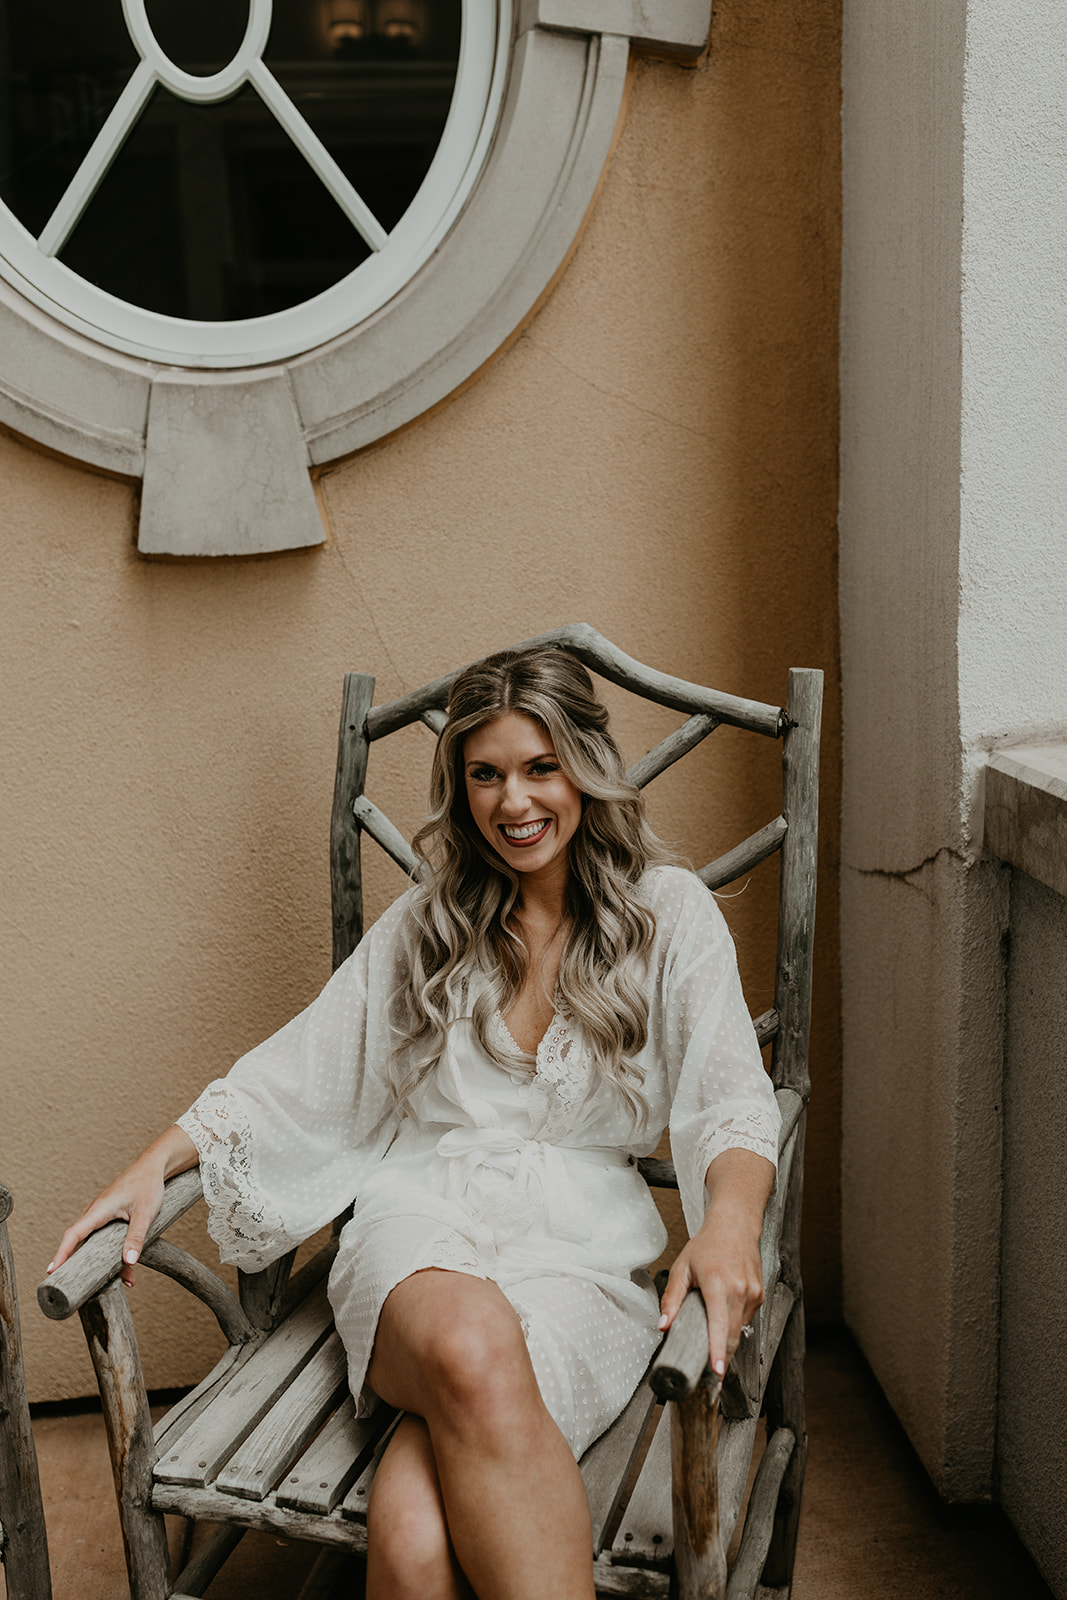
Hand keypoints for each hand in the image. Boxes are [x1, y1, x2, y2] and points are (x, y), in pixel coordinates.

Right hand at [47, 1125, 197, 1288]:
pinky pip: (103, 1240)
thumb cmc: (148, 1185)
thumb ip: (136, 1237)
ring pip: (95, 1244)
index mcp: (98, 1211)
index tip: (51, 1271)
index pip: (73, 1235)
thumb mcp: (145, 1213)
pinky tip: (128, 1269)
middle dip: (81, 1266)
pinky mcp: (109, 1219)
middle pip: (80, 1244)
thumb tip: (129, 1262)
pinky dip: (112, 1254)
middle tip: (82, 1290)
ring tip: (126, 1281)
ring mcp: (101, 1216)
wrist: (154, 1168)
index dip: (61, 1254)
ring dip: (104, 1263)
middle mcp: (94, 1214)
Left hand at [657, 1222, 763, 1378]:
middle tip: (712, 1380)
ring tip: (711, 1336)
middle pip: (732, 1336)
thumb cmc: (707, 1245)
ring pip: (739, 1329)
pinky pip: (745, 1318)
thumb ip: (672, 1299)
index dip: (718, 1353)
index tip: (716, 1373)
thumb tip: (663, 1326)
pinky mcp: (760, 1295)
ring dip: (726, 1339)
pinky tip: (724, 1311)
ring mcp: (753, 1293)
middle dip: (722, 1359)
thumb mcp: (682, 1268)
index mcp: (718, 1283)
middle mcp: (740, 1290)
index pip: (719, 1326)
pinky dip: (733, 1322)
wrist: (735, 1225)